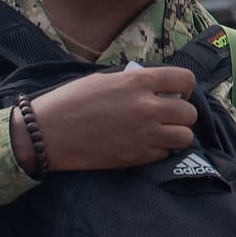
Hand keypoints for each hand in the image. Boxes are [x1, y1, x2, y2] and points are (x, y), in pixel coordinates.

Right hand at [14, 65, 198, 172]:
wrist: (45, 134)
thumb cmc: (70, 102)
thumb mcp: (104, 80)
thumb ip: (134, 82)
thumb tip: (157, 88)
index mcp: (138, 82)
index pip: (185, 79)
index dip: (184, 87)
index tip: (176, 93)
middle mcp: (146, 107)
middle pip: (189, 112)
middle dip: (181, 114)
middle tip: (167, 116)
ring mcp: (144, 134)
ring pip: (185, 136)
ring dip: (176, 135)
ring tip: (161, 133)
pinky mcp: (136, 157)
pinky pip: (165, 154)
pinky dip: (160, 151)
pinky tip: (145, 145)